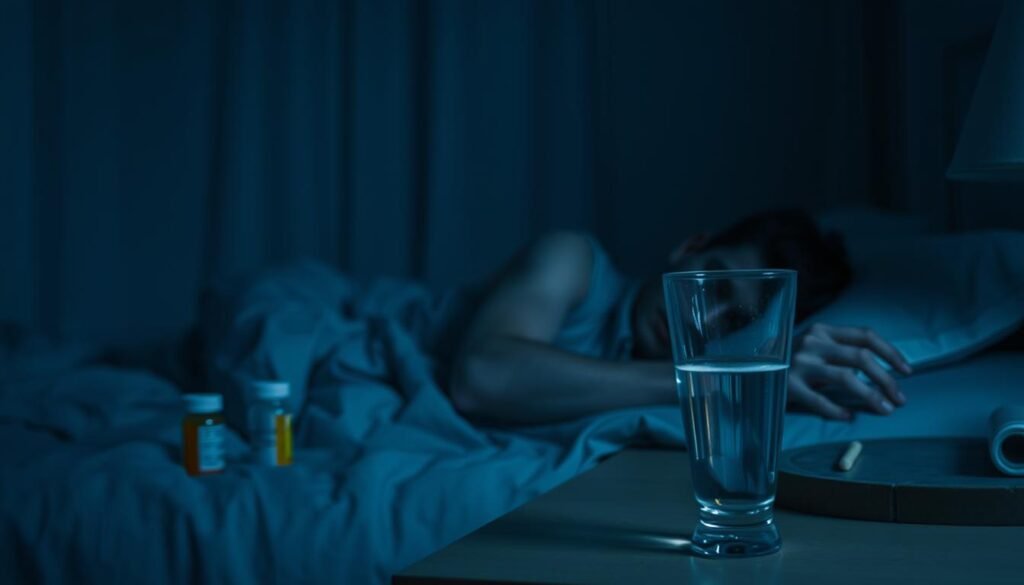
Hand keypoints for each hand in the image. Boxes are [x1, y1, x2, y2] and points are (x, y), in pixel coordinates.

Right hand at [788, 324, 912, 419]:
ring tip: (885, 409)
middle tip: (900, 399)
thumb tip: (884, 373)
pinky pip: (820, 401)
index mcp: (823, 330)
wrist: (751, 369)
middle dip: (886, 379)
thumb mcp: (816, 349)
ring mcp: (798, 362)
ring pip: (846, 378)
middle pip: (861, 357)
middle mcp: (811, 342)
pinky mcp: (787, 384)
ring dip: (871, 396)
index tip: (907, 372)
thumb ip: (842, 352)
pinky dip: (838, 410)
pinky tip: (849, 417)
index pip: (866, 335)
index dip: (891, 353)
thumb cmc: (792, 362)